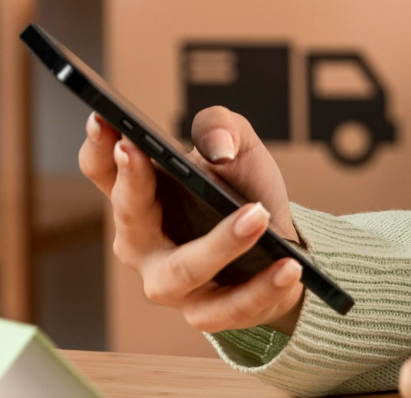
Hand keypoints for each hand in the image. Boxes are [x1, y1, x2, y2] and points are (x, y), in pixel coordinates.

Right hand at [78, 106, 305, 334]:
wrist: (280, 244)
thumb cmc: (245, 191)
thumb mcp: (240, 146)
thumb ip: (223, 126)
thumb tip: (217, 148)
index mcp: (142, 198)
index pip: (105, 172)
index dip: (99, 145)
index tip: (104, 119)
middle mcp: (144, 244)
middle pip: (129, 219)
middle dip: (134, 187)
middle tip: (145, 153)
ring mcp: (172, 284)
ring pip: (184, 271)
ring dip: (221, 244)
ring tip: (258, 215)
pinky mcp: (209, 313)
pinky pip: (232, 306)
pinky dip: (262, 287)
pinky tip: (289, 265)